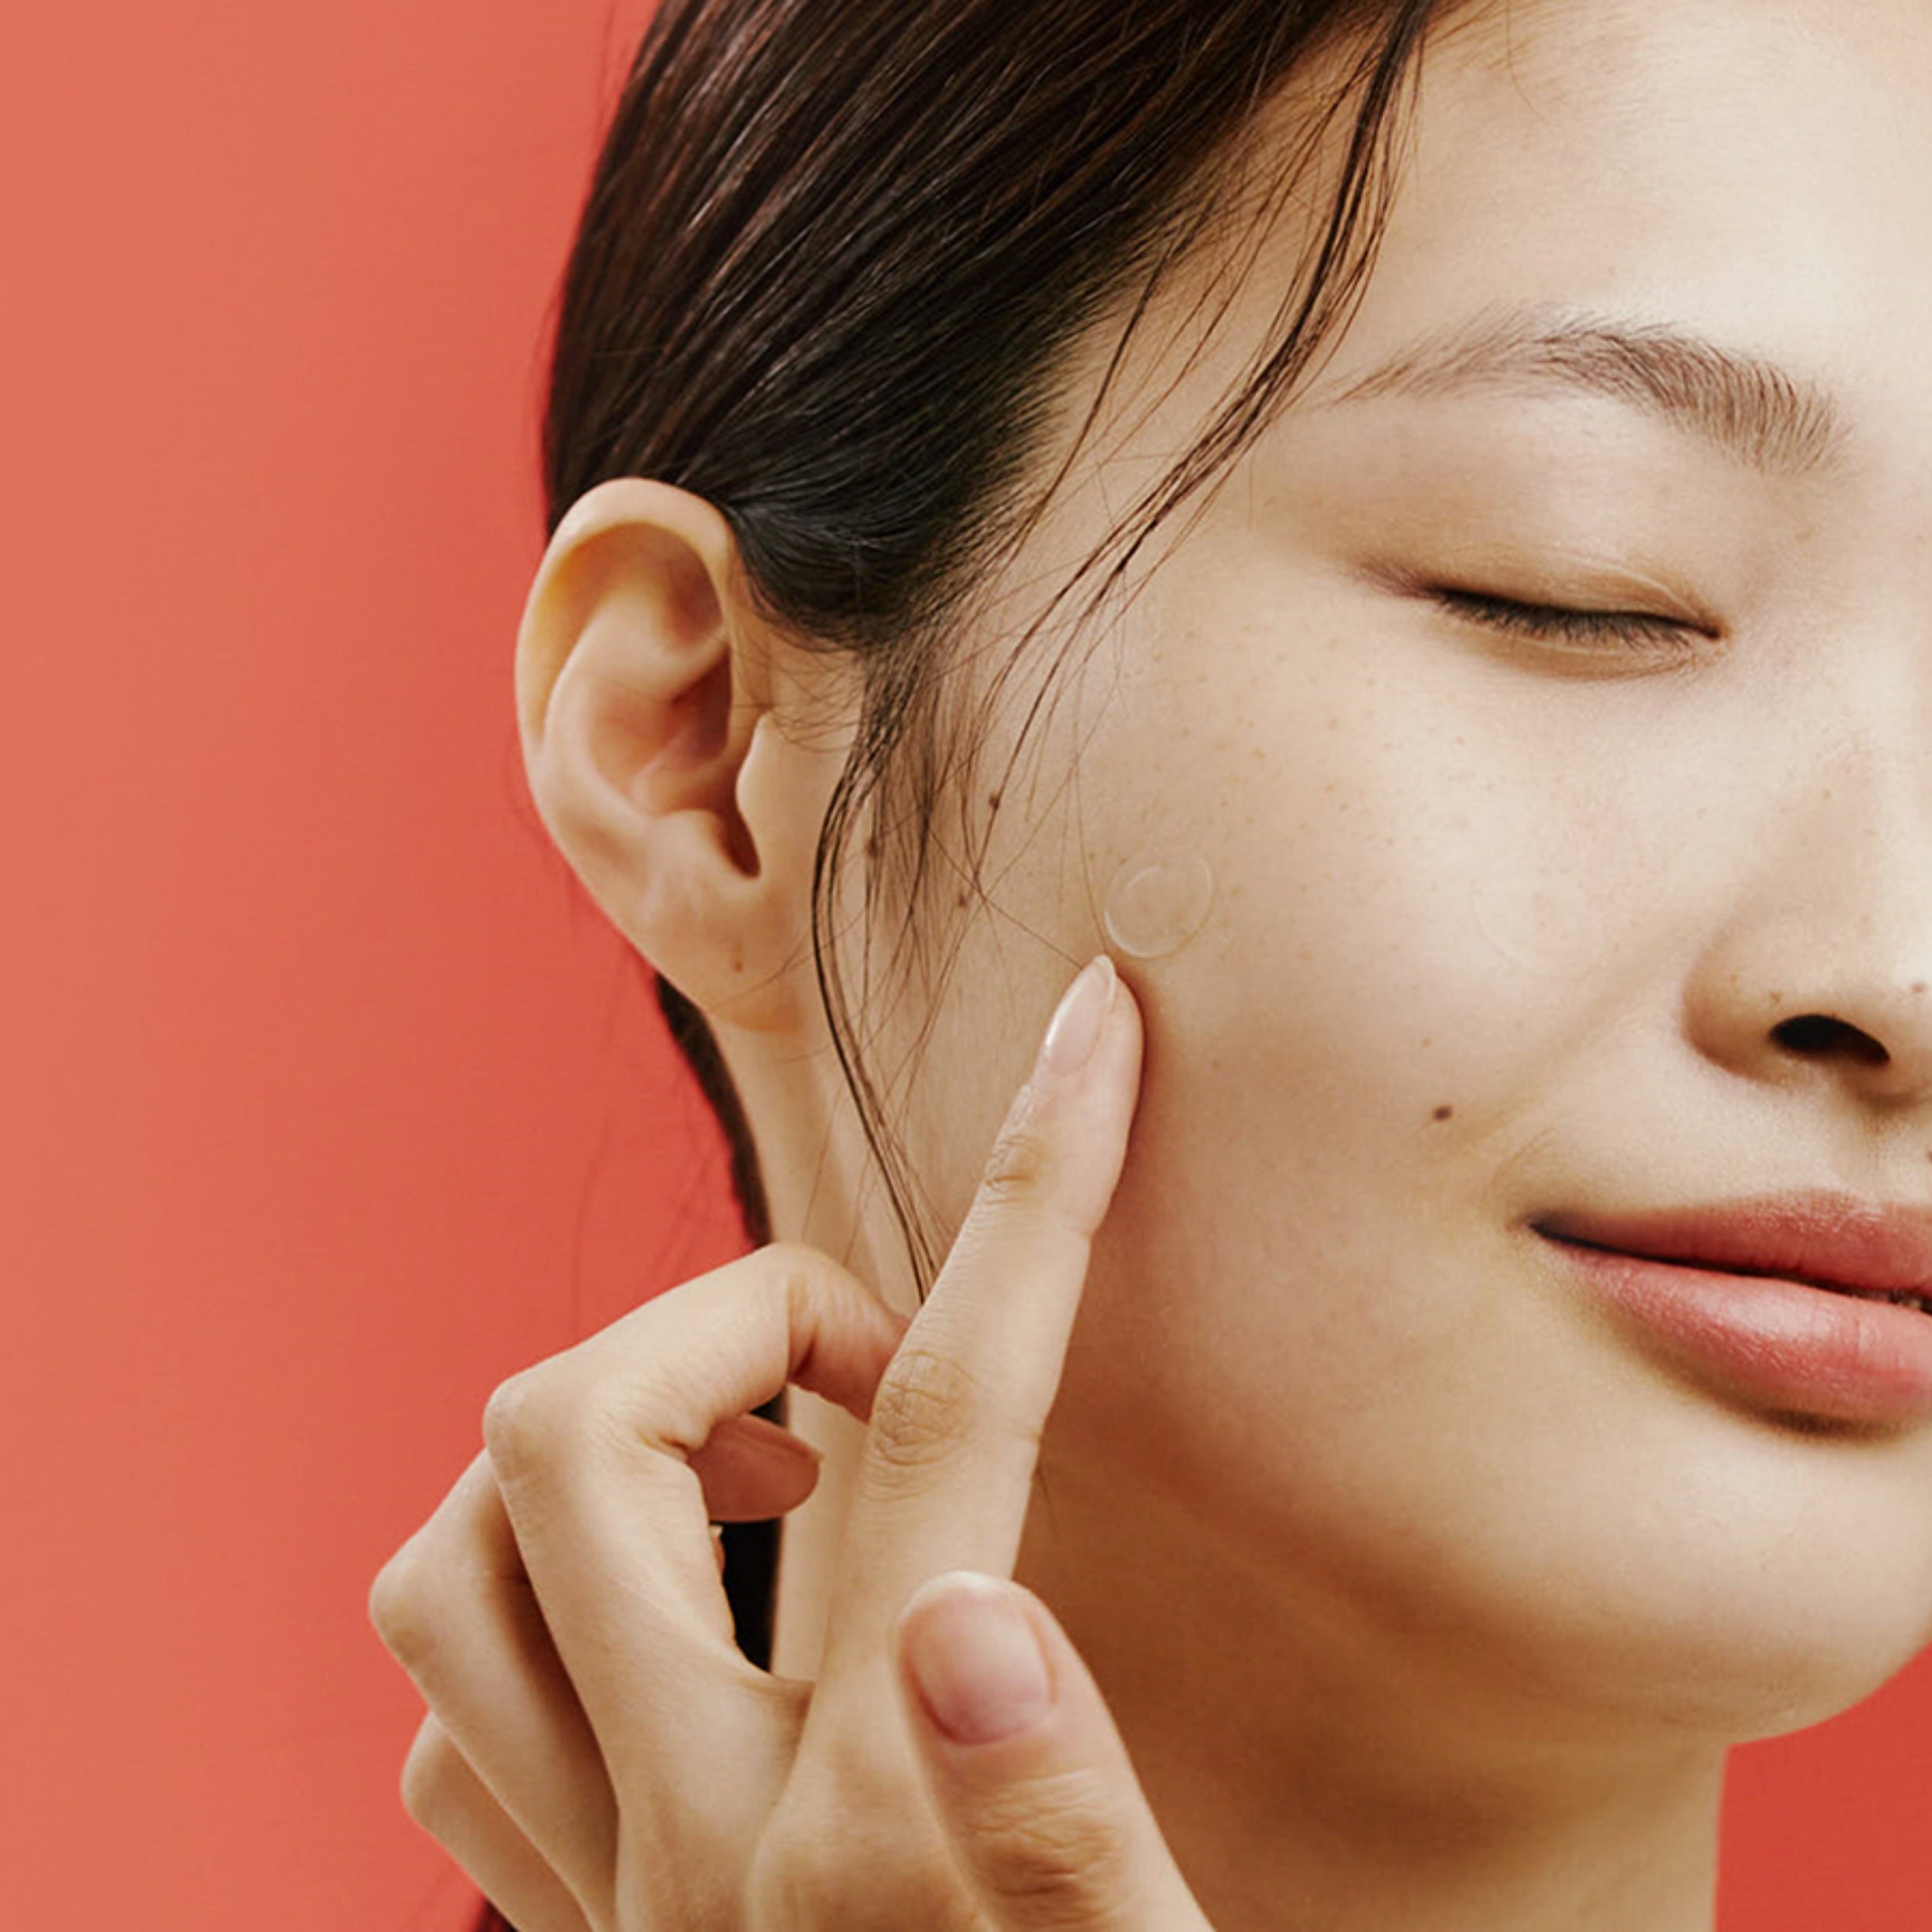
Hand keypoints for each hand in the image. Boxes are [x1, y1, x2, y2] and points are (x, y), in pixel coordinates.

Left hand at [369, 952, 1214, 1929]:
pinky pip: (447, 1709)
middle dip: (731, 1318)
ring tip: (759, 1473)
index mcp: (883, 1828)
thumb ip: (1061, 1827)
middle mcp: (694, 1849)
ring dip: (588, 1448)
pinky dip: (531, 1610)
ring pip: (445, 1567)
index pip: (958, 1415)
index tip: (1100, 1029)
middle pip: (578, 1441)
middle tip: (877, 1375)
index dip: (1042, 1188)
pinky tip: (673, 1629)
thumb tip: (963, 1609)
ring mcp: (601, 1898)